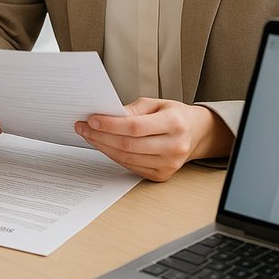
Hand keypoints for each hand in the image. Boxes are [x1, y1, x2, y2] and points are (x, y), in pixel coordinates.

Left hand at [74, 98, 233, 180]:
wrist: (195, 133)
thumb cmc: (173, 115)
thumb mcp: (156, 103)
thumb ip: (132, 110)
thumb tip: (107, 116)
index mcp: (175, 123)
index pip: (135, 126)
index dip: (110, 124)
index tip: (91, 119)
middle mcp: (174, 146)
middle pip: (128, 144)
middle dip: (100, 136)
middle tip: (82, 127)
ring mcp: (169, 164)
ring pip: (127, 157)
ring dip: (103, 146)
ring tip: (88, 135)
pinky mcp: (161, 175)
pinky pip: (130, 166)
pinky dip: (113, 156)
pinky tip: (103, 145)